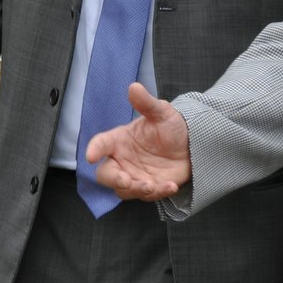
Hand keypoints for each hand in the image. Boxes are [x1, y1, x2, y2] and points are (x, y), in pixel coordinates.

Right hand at [85, 83, 192, 199]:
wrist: (191, 143)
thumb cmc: (170, 126)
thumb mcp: (161, 112)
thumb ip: (146, 103)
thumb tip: (134, 87)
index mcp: (119, 140)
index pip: (101, 144)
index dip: (94, 149)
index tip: (91, 156)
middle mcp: (123, 160)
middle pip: (106, 174)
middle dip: (113, 179)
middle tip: (126, 180)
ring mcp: (135, 176)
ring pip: (125, 190)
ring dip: (136, 190)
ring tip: (151, 185)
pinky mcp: (150, 188)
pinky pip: (148, 196)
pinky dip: (158, 193)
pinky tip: (170, 186)